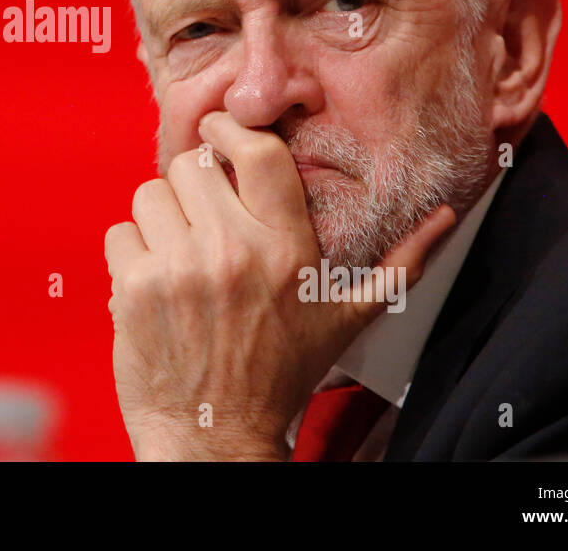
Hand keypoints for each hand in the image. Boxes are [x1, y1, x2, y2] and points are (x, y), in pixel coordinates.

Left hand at [105, 110, 456, 460]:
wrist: (215, 437)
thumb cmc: (281, 376)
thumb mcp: (348, 318)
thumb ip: (401, 263)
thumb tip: (447, 218)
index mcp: (289, 249)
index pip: (259, 152)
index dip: (231, 129)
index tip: (219, 131)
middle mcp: (236, 251)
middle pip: (193, 164)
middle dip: (192, 185)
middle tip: (201, 217)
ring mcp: (182, 268)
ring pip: (150, 193)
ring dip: (160, 219)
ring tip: (179, 254)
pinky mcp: (136, 288)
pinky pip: (120, 233)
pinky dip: (131, 254)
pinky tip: (154, 283)